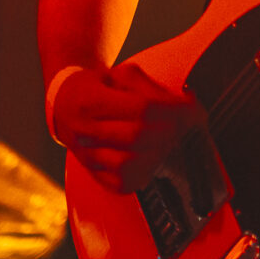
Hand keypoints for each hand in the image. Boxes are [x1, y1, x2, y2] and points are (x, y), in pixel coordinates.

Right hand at [53, 64, 203, 192]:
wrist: (65, 104)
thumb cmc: (99, 87)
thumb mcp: (121, 74)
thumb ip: (153, 88)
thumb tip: (185, 104)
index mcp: (92, 100)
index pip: (141, 108)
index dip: (174, 110)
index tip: (194, 110)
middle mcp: (84, 131)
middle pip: (137, 136)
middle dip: (171, 131)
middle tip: (187, 125)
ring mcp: (87, 156)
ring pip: (129, 165)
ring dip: (160, 153)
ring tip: (172, 140)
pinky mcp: (94, 175)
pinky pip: (122, 183)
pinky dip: (146, 173)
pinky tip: (155, 158)